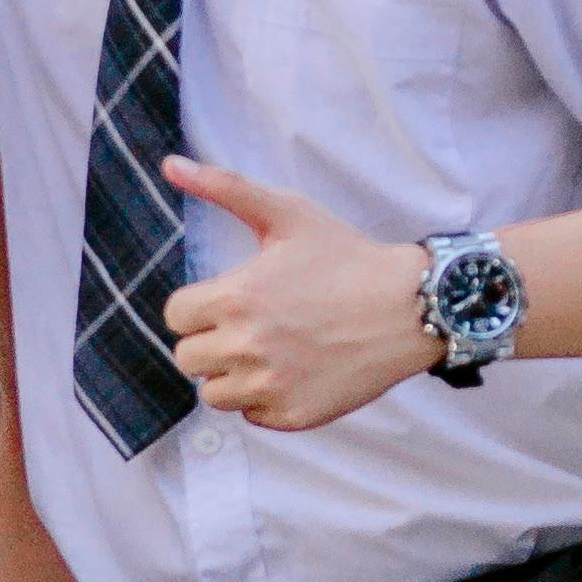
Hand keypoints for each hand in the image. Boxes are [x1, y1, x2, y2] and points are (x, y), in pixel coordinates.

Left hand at [159, 158, 437, 429]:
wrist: (411, 306)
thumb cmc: (347, 257)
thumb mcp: (287, 212)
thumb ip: (224, 187)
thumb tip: (169, 165)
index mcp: (237, 298)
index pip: (176, 317)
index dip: (197, 307)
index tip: (226, 300)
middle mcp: (248, 347)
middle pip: (188, 359)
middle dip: (210, 340)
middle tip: (249, 325)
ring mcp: (272, 386)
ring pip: (213, 394)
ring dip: (231, 374)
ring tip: (267, 350)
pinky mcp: (295, 415)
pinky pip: (252, 416)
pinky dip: (264, 399)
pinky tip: (293, 371)